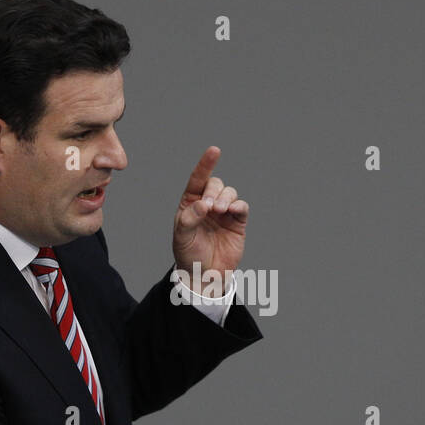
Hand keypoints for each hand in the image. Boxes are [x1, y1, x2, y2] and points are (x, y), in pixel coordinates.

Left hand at [172, 147, 248, 293]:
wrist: (204, 274)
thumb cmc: (189, 254)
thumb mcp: (182, 236)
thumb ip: (189, 218)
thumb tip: (203, 203)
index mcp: (190, 203)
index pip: (198, 179)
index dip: (206, 164)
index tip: (215, 151)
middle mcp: (208, 204)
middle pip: (215, 184)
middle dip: (213, 191)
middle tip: (210, 207)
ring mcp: (223, 213)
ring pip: (229, 193)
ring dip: (225, 198)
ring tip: (220, 211)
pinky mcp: (237, 222)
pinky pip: (241, 207)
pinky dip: (238, 205)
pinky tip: (232, 211)